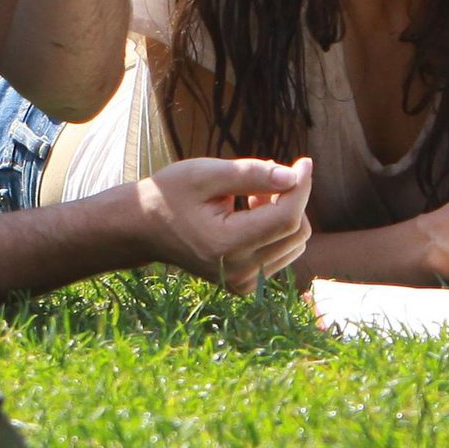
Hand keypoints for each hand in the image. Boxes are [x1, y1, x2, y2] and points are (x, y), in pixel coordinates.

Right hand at [137, 156, 313, 293]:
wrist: (145, 228)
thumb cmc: (173, 194)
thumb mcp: (206, 173)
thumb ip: (251, 174)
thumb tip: (293, 177)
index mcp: (226, 245)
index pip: (286, 218)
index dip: (301, 186)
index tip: (303, 161)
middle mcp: (238, 272)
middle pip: (297, 232)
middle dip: (291, 199)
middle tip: (264, 178)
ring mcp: (243, 283)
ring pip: (295, 243)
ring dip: (284, 213)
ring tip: (251, 197)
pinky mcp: (246, 285)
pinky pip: (283, 253)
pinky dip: (277, 230)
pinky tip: (250, 215)